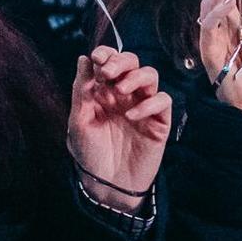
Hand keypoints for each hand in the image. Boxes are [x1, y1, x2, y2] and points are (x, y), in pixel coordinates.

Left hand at [68, 46, 171, 212]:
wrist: (108, 187)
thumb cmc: (90, 155)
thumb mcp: (79, 122)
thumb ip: (82, 90)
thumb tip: (84, 58)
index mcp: (103, 91)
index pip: (109, 61)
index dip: (106, 54)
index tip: (97, 58)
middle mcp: (124, 94)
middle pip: (132, 62)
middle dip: (121, 61)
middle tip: (109, 72)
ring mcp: (143, 106)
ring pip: (150, 75)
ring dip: (136, 77)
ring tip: (121, 90)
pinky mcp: (158, 122)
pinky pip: (163, 101)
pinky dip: (150, 103)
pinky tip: (133, 115)